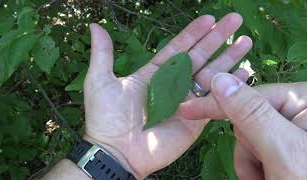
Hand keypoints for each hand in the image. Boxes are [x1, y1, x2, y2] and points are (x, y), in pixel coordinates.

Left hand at [83, 13, 251, 178]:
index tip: (209, 18)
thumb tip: (95, 26)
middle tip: (234, 20)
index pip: (178, 47)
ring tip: (245, 41)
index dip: (194, 33)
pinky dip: (231, 87)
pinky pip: (216, 100)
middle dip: (217, 38)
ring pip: (212, 75)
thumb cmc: (106, 118)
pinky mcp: (196, 118)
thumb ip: (103, 53)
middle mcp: (173, 84)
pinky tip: (245, 73)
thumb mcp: (100, 81)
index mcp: (154, 73)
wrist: (117, 152)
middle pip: (200, 56)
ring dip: (229, 58)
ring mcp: (186, 101)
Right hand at [182, 73, 306, 178]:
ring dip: (251, 163)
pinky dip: (257, 169)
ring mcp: (293, 129)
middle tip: (263, 171)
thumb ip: (250, 113)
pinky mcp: (287, 145)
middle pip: (248, 120)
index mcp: (303, 99)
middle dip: (248, 148)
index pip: (248, 96)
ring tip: (267, 179)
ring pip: (250, 139)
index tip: (186, 109)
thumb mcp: (281, 149)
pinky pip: (257, 151)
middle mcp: (298, 110)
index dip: (216, 104)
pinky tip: (269, 178)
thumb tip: (219, 79)